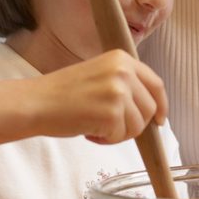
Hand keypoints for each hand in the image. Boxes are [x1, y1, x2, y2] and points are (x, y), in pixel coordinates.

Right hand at [35, 49, 166, 143]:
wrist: (36, 102)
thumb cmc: (63, 93)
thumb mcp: (100, 75)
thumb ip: (125, 84)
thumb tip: (151, 107)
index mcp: (121, 59)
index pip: (156, 84)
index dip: (161, 105)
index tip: (160, 120)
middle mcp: (123, 71)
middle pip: (150, 108)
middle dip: (134, 124)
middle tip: (109, 125)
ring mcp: (118, 92)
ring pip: (138, 125)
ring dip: (118, 133)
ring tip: (95, 125)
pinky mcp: (112, 113)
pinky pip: (122, 136)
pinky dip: (107, 140)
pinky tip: (88, 130)